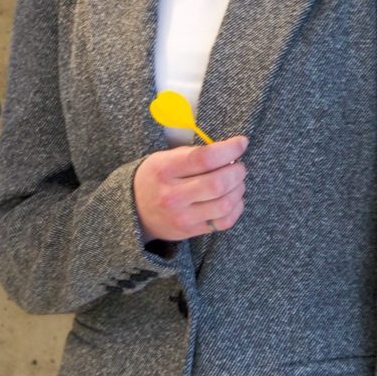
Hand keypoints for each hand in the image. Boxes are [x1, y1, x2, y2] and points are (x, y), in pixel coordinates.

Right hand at [133, 136, 248, 242]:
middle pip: (217, 183)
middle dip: (237, 171)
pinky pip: (223, 222)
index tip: (241, 143)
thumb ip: (194, 154)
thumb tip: (229, 152)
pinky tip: (234, 199)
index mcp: (165, 169)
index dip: (229, 149)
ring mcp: (182, 216)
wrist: (134, 211)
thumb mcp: (164, 158)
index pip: (204, 158)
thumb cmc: (155, 178)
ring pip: (224, 204)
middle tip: (239, 166)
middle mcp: (173, 195)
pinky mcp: (190, 231)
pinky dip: (236, 209)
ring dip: (239, 189)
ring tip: (237, 181)